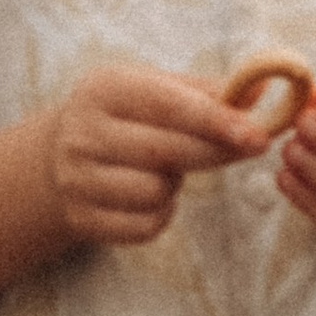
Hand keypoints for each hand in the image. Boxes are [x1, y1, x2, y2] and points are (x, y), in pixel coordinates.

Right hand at [41, 60, 284, 250]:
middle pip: (168, 151)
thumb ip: (205, 91)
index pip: (170, 106)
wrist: (53, 161)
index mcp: (105, 89)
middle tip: (250, 147)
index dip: (217, 121)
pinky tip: (149, 196)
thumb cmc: (122, 118)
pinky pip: (146, 225)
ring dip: (174, 185)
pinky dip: (160, 214)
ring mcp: (78, 179)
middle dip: (216, 152)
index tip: (258, 134)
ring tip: (163, 170)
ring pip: (156, 192)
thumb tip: (262, 90)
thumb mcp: (152, 89)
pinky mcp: (82, 218)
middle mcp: (84, 133)